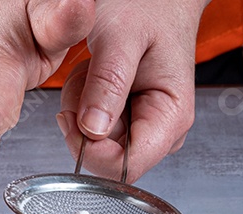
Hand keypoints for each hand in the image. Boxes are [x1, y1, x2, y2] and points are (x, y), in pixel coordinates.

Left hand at [56, 0, 208, 183]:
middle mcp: (161, 130)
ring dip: (83, 108)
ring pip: (97, 143)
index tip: (71, 118)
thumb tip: (93, 131)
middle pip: (108, 158)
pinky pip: (94, 127)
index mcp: (170, 117)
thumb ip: (107, 84)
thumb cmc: (149, 5)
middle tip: (86, 78)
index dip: (93, 153)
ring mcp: (145, 127)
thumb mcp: (121, 35)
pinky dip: (84, 102)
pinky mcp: (129, 120)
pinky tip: (94, 75)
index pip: (126, 168)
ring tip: (93, 69)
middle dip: (85, 124)